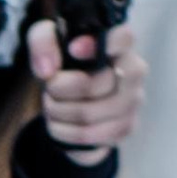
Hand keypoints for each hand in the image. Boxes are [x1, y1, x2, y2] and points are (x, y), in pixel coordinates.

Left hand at [28, 18, 145, 162]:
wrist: (73, 93)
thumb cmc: (66, 60)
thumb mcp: (48, 40)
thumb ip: (43, 43)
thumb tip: (47, 70)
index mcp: (120, 45)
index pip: (123, 39)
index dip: (98, 46)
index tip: (72, 50)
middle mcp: (134, 73)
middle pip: (93, 85)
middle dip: (58, 89)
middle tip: (49, 86)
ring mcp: (132, 103)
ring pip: (87, 116)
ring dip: (58, 112)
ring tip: (51, 104)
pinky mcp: (123, 129)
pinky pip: (87, 138)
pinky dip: (63, 132)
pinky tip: (59, 122)